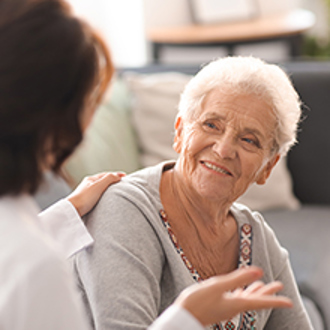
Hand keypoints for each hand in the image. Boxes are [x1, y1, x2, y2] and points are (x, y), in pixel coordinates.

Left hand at [67, 172, 125, 216]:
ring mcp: (85, 194)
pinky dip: (103, 195)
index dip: (116, 174)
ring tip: (114, 191)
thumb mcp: (98, 186)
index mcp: (90, 179)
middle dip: (111, 180)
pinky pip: (96, 196)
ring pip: (99, 188)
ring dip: (107, 188)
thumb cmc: (84, 198)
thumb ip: (109, 179)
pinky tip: (104, 200)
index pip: (106, 175)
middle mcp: (87, 185)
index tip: (125, 176)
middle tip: (120, 182)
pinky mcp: (84, 202)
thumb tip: (118, 176)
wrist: (71, 211)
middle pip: (102, 180)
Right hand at [174, 266, 292, 326]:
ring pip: (246, 298)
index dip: (275, 300)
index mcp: (236, 303)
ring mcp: (226, 307)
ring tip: (262, 284)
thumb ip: (237, 278)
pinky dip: (242, 292)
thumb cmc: (198, 302)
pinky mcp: (219, 305)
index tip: (289, 301)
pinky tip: (240, 290)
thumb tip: (259, 271)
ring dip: (255, 291)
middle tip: (279, 285)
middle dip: (267, 292)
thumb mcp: (217, 286)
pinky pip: (236, 298)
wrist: (182, 317)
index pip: (260, 302)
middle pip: (255, 299)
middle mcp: (234, 307)